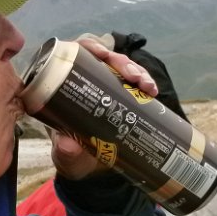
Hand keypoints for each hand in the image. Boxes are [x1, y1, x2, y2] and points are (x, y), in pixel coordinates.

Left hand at [50, 38, 157, 179]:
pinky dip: (145, 82)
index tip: (102, 54)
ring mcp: (106, 85)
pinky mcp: (122, 94)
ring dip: (137, 70)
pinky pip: (134, 81)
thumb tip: (67, 145)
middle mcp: (85, 80)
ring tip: (147, 86)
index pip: (74, 54)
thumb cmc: (73, 156)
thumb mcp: (67, 157)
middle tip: (133, 77)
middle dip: (120, 62)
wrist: (92, 168)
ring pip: (121, 66)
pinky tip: (152, 91)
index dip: (89, 47)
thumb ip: (65, 153)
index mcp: (64, 86)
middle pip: (102, 57)